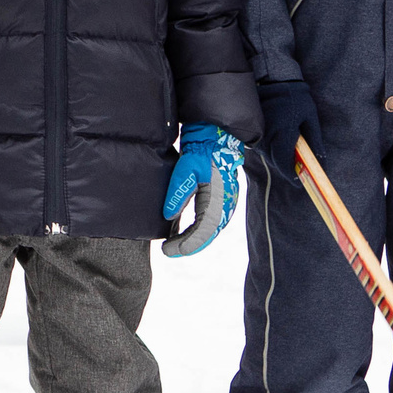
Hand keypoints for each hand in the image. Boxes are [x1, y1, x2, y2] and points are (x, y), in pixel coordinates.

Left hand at [161, 123, 244, 256]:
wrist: (215, 141)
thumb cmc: (200, 154)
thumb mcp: (185, 170)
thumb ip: (178, 193)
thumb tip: (168, 216)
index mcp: (217, 200)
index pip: (202, 230)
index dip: (186, 243)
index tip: (168, 250)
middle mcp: (225, 207)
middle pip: (206, 235)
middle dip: (186, 246)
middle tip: (166, 250)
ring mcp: (225, 206)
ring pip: (208, 231)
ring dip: (191, 240)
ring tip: (172, 245)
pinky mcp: (222, 203)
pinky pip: (209, 223)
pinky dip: (195, 231)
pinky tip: (181, 233)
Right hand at [256, 78, 320, 180]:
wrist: (274, 81)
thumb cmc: (296, 98)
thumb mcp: (311, 117)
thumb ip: (315, 140)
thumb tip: (321, 159)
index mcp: (284, 133)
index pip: (284, 162)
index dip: (291, 175)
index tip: (298, 181)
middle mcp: (268, 136)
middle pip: (275, 162)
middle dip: (286, 169)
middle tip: (297, 171)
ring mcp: (259, 133)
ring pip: (268, 156)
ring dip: (279, 159)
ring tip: (290, 156)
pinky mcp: (254, 130)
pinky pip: (262, 148)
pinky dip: (272, 151)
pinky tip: (280, 145)